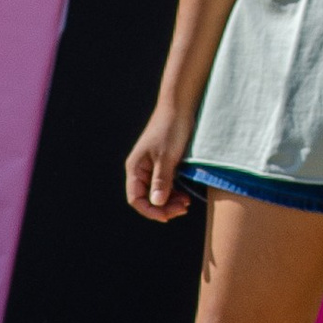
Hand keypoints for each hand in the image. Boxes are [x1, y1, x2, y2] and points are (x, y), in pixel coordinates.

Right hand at [126, 102, 196, 220]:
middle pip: (147, 198)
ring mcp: (153, 167)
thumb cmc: (171, 128)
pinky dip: (175, 192)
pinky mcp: (165, 164)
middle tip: (183, 208)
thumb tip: (157, 203)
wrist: (180, 106)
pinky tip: (186, 194)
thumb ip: (161, 181)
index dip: (150, 211)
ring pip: (158, 193)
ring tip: (186, 202)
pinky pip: (167, 185)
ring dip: (171, 201)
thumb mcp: (167, 157)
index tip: (168, 216)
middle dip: (164, 207)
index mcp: (135, 168)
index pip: (136, 198)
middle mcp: (142, 170)